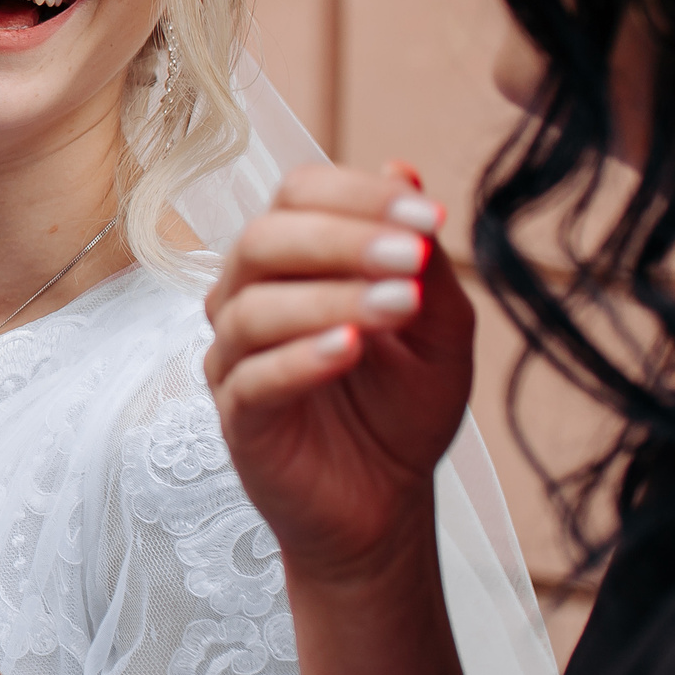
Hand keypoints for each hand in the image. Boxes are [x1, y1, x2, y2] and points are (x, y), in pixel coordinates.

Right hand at [203, 163, 474, 585]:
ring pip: (253, 308)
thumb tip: (402, 171)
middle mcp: (248, 299)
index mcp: (291, 264)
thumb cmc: (402, 409)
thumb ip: (423, 258)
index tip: (429, 216)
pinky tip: (350, 350)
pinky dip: (300, 359)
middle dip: (341, 240)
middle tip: (411, 256)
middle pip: (262, 241)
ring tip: (399, 307)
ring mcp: (235, 359)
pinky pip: (253, 378)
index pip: (297, 196)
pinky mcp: (238, 417)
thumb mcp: (439, 328)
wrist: (387, 502)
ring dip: (330, 298)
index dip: (357, 196)